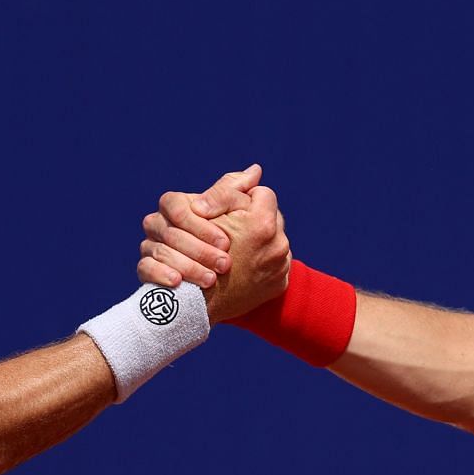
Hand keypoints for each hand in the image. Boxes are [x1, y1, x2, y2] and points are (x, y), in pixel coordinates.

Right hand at [140, 165, 264, 288]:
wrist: (221, 286)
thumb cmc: (230, 243)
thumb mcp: (235, 216)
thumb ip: (238, 195)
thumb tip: (255, 171)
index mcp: (176, 206)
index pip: (175, 205)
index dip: (200, 225)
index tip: (226, 242)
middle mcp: (159, 224)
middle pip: (171, 232)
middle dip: (200, 250)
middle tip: (225, 264)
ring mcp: (150, 247)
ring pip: (160, 251)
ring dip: (187, 266)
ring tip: (211, 279)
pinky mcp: (146, 270)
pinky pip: (145, 269)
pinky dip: (161, 274)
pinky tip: (178, 282)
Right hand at [204, 185, 290, 322]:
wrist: (193, 304)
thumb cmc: (192, 252)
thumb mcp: (205, 214)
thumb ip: (229, 190)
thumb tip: (256, 170)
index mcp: (262, 224)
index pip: (262, 194)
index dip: (243, 200)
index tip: (230, 212)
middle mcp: (279, 246)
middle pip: (272, 218)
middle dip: (255, 222)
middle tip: (233, 233)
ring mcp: (281, 268)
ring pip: (275, 242)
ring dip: (259, 243)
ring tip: (236, 253)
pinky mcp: (279, 286)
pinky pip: (276, 266)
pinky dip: (262, 264)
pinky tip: (244, 267)